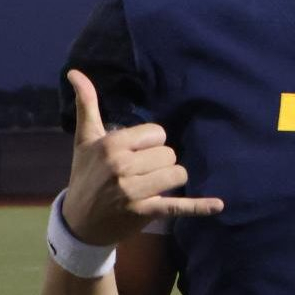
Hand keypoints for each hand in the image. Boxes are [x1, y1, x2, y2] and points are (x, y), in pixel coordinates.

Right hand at [61, 70, 223, 244]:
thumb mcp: (85, 139)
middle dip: (160, 162)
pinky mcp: (146, 212)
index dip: (150, 143)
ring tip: (151, 185)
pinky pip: (179, 206)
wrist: (79, 222)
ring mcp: (134, 192)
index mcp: (112, 145)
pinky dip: (200, 206)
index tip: (135, 153)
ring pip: (177, 174)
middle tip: (140, 172)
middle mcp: (122, 167)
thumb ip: (86, 104)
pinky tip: (218, 205)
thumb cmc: (85, 174)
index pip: (157, 133)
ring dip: (170, 179)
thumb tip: (75, 72)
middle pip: (169, 154)